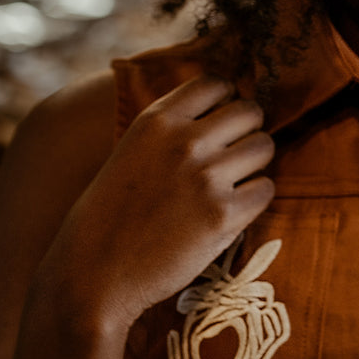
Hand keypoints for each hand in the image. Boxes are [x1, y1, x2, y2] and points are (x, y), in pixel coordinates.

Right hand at [48, 75, 274, 324]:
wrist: (93, 275)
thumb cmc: (110, 217)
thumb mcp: (130, 152)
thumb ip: (171, 130)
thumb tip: (222, 111)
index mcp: (156, 121)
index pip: (215, 83)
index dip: (226, 100)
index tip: (222, 121)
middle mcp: (184, 142)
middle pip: (250, 111)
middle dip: (248, 131)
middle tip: (234, 155)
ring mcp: (205, 178)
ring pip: (263, 147)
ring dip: (255, 164)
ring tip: (233, 184)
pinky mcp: (222, 216)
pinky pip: (265, 189)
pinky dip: (255, 200)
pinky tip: (232, 211)